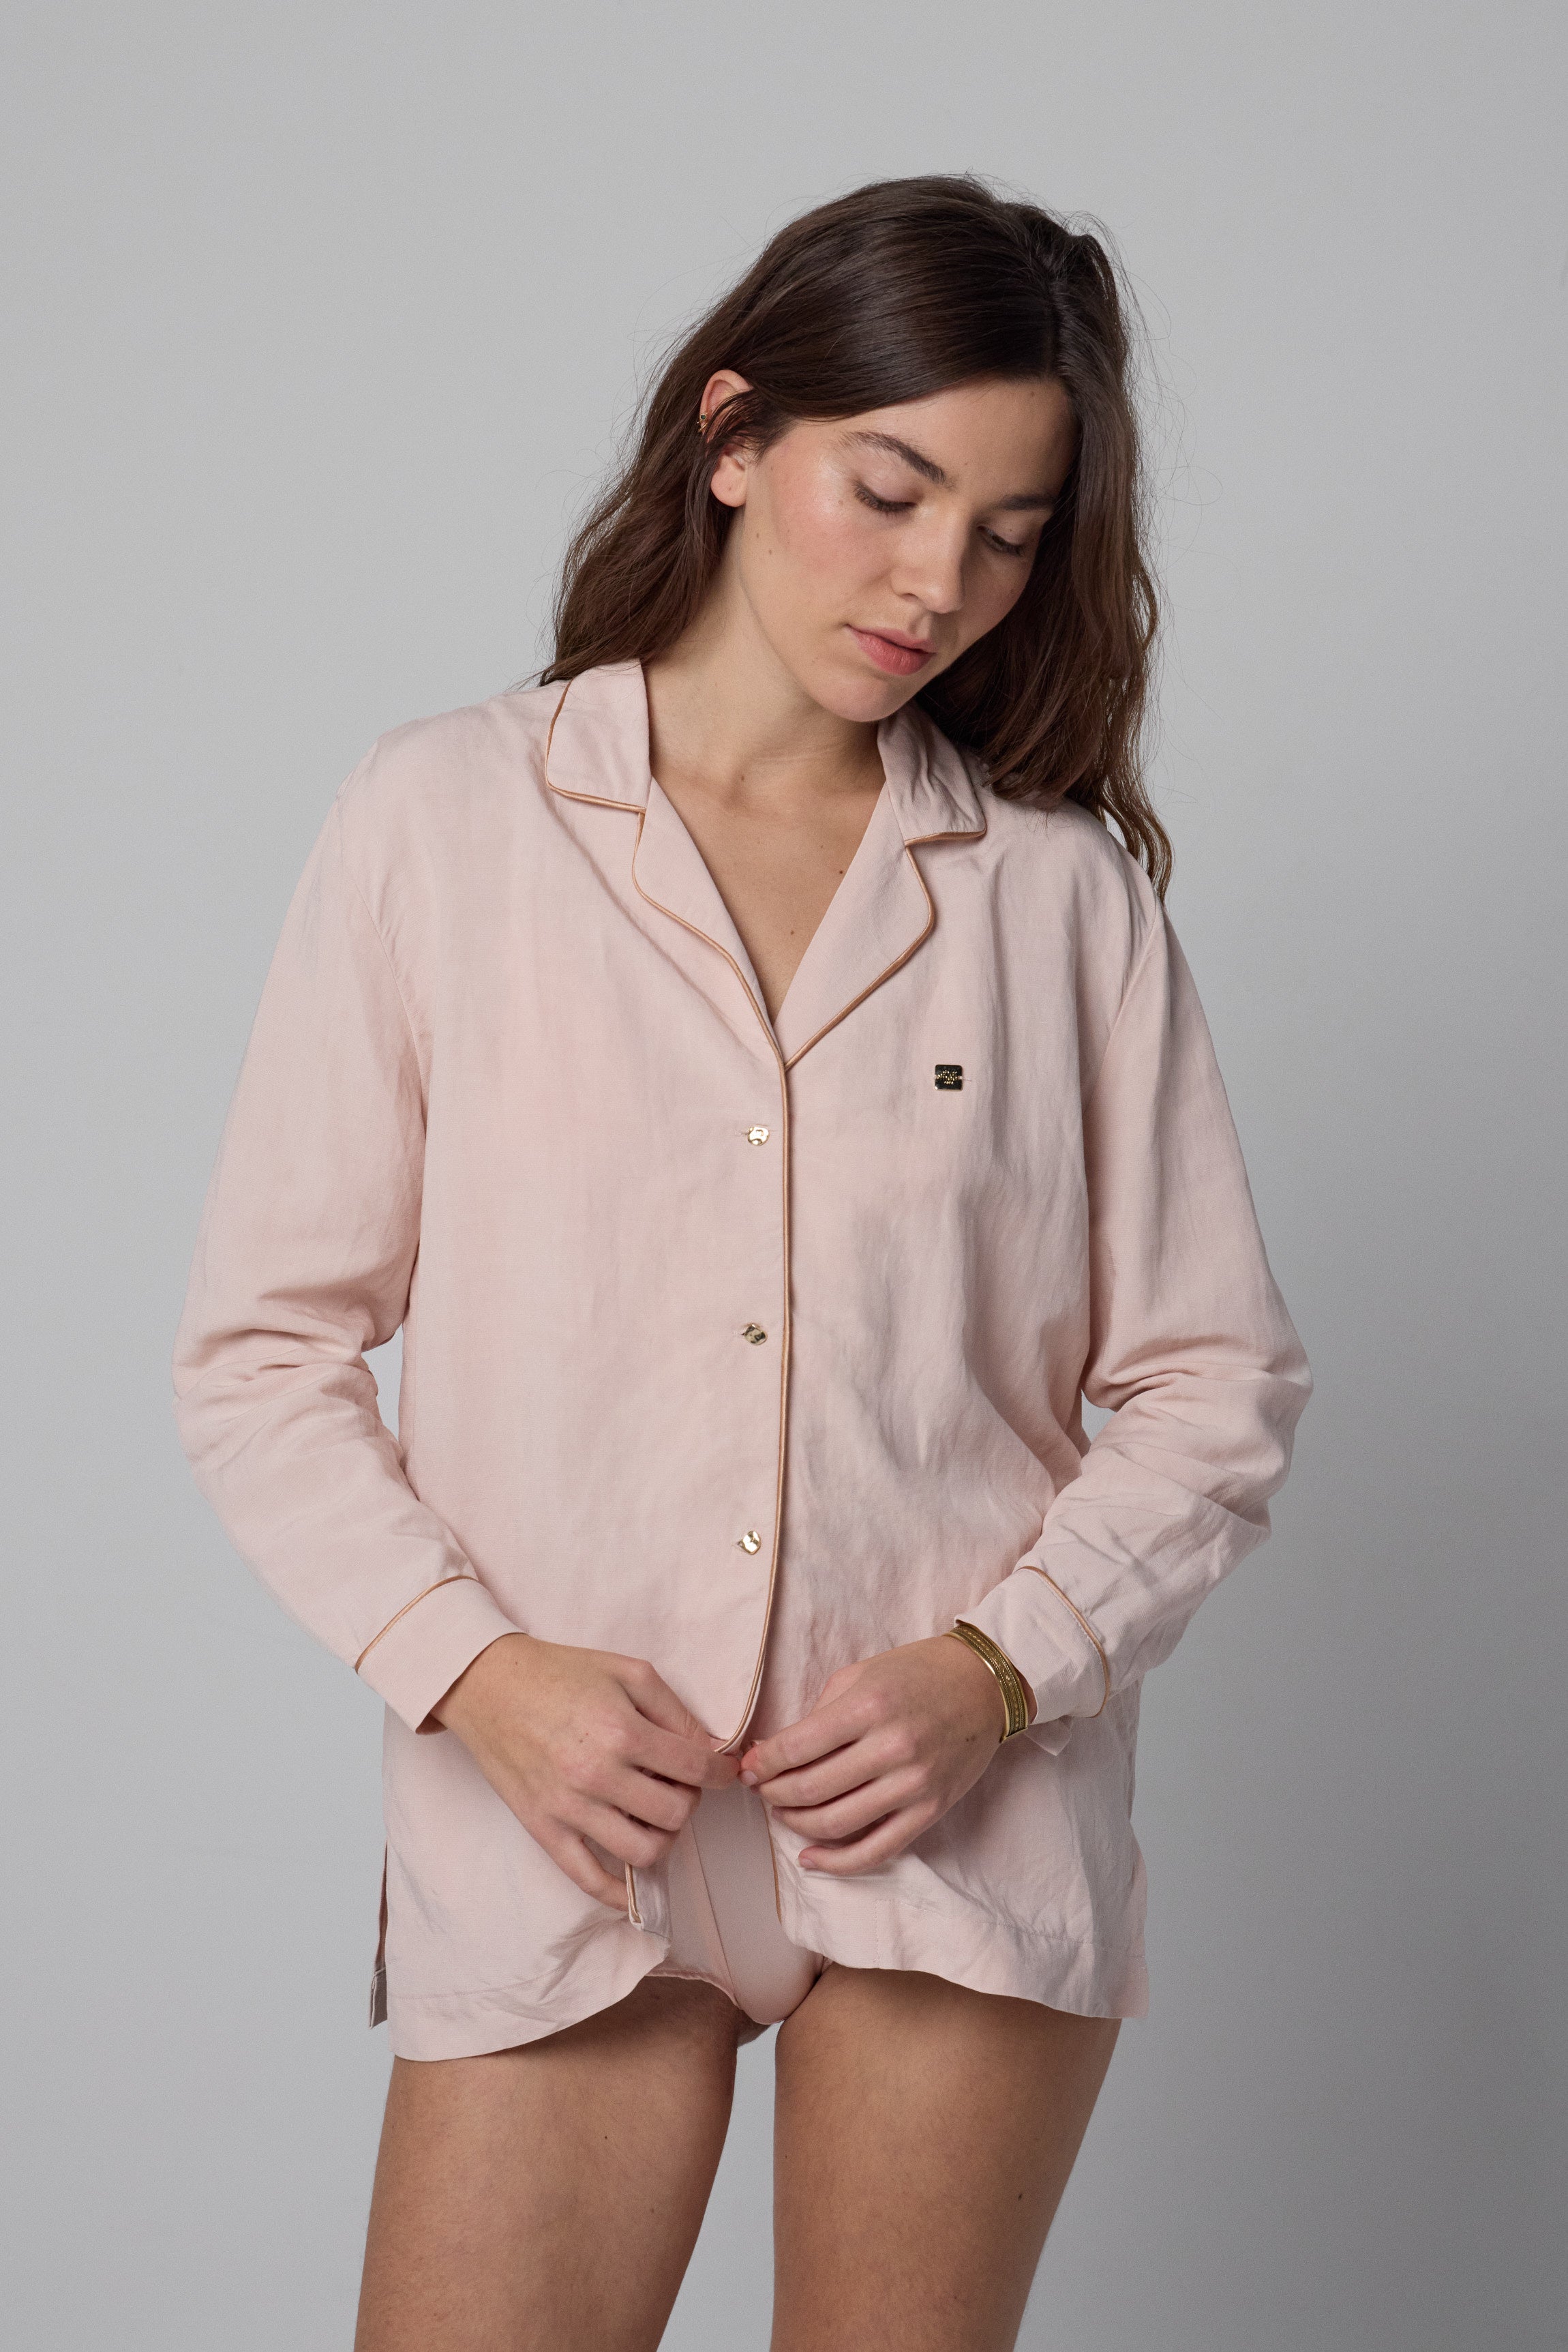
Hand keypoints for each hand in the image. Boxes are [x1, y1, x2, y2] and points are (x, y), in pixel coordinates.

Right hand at [431, 1633, 739, 1909]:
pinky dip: (619, 1891)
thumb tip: (711, 1749)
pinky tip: (636, 1882)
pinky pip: (589, 1879)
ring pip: (643, 1851)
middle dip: (690, 1799)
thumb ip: (675, 1710)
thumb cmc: (561, 1673)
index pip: (694, 1769)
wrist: (489, 1685)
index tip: (726, 1771)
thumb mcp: (628, 1672)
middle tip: (681, 1783)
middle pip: (675, 1813)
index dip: (721, 1772)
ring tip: (657, 1814)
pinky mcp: (544, 1829)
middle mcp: (597, 1775)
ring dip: (664, 1837)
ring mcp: (569, 1808)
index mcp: (621, 1730)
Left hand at [738, 1634, 1032, 1874]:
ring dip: (796, 1824)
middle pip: (810, 1789)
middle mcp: (891, 1748)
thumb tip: (773, 1753)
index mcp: (869, 1707)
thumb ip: (818, 1714)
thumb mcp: (860, 1675)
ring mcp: (913, 1785)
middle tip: (761, 1789)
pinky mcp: (930, 1811)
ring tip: (783, 1813)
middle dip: (773, 1793)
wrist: (983, 1685)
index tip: (748, 1767)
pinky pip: (876, 1850)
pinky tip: (810, 1858)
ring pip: (836, 1823)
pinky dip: (837, 1862)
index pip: (796, 1748)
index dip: (762, 1763)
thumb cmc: (916, 1673)